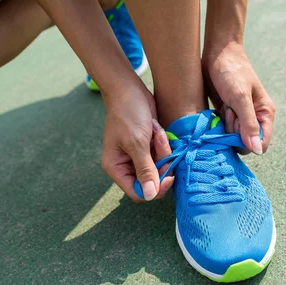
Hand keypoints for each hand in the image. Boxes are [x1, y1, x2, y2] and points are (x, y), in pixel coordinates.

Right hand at [101, 85, 174, 201]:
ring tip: (157, 133)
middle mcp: (125, 165)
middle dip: (160, 164)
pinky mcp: (147, 147)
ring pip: (159, 167)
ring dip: (162, 151)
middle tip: (162, 146)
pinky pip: (161, 155)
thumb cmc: (128, 114)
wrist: (129, 89)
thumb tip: (149, 195)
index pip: (137, 192)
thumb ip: (145, 170)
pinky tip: (157, 130)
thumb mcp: (137, 143)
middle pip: (151, 181)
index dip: (154, 189)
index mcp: (116, 167)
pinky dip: (163, 144)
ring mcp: (137, 156)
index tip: (169, 176)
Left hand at [203, 42, 275, 153]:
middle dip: (233, 131)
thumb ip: (248, 124)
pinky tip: (217, 108)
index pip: (260, 143)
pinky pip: (221, 130)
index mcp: (265, 114)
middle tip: (229, 111)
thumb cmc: (231, 72)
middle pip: (243, 142)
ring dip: (224, 126)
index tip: (236, 126)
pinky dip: (217, 124)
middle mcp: (254, 118)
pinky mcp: (226, 115)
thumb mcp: (240, 97)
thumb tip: (257, 151)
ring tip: (224, 106)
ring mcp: (239, 117)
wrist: (217, 54)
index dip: (247, 142)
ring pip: (231, 137)